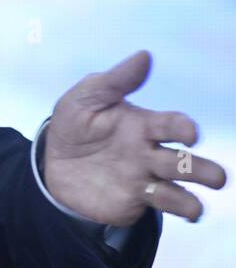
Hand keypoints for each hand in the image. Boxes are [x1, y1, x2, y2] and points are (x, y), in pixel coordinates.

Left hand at [43, 51, 226, 226]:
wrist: (52, 162)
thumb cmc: (74, 124)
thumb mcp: (85, 97)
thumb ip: (115, 80)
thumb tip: (144, 55)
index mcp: (142, 125)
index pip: (172, 125)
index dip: (184, 128)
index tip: (189, 134)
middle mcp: (151, 152)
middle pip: (187, 163)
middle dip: (205, 170)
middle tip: (215, 177)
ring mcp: (146, 177)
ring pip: (181, 189)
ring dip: (193, 199)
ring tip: (194, 208)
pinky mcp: (136, 200)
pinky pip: (164, 206)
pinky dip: (178, 209)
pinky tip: (185, 211)